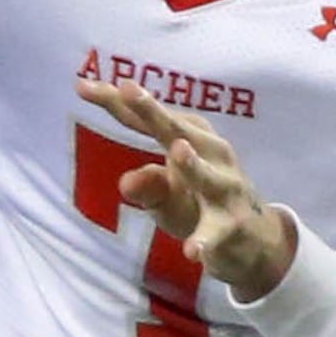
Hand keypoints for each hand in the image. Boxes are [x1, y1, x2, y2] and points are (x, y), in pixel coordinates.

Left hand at [77, 77, 296, 298]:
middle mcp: (212, 155)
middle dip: (153, 111)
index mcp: (191, 138)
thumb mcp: (169, 194)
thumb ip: (146, 182)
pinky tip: (192, 251)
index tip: (81, 85)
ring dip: (192, 165)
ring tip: (176, 150)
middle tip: (128, 88)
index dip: (118, 101)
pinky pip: (216, 233)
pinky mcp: (232, 226)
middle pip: (178, 131)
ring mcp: (225, 189)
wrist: (255, 241)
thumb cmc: (202, 205)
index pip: (147, 119)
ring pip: (206, 176)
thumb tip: (125, 182)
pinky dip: (205, 240)